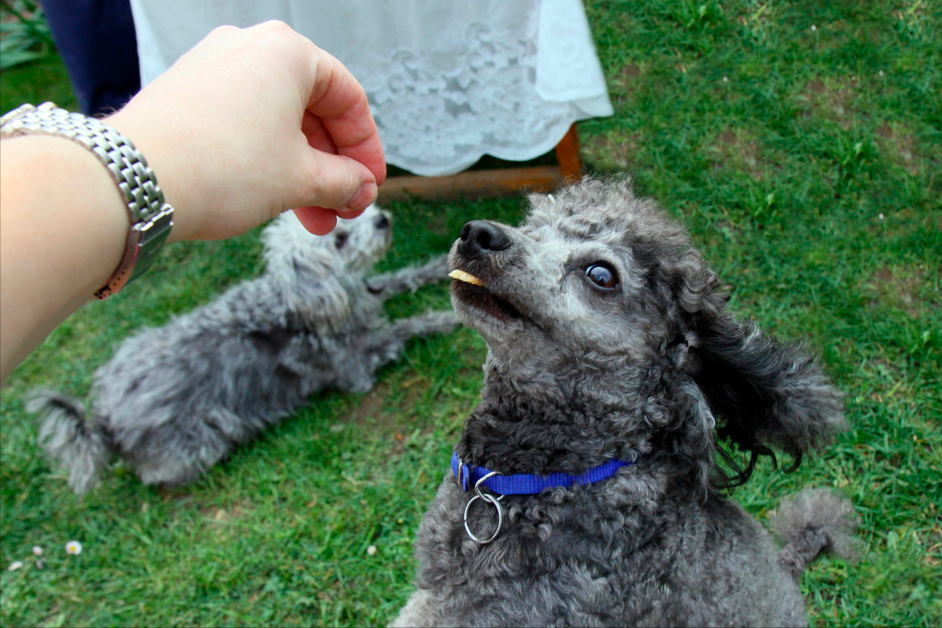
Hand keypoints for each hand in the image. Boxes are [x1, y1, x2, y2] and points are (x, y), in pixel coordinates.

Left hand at [107, 21, 385, 238]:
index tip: (371, 186)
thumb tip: (362, 190)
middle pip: (312, 112)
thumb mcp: (300, 178)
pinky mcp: (186, 94)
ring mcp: (212, 68)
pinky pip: (243, 124)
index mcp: (287, 53)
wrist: (133, 180)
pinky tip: (273, 198)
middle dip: (332, 169)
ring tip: (311, 220)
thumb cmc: (222, 167)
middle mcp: (249, 48)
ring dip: (301, 173)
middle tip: (343, 210)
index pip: (348, 99)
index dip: (367, 149)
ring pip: (277, 123)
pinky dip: (266, 160)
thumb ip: (343, 182)